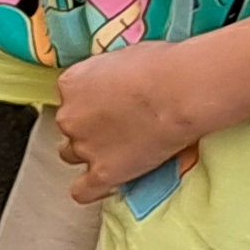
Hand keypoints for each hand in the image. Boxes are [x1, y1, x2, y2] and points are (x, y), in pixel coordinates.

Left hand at [52, 41, 211, 194]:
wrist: (180, 92)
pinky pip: (83, 191)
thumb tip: (114, 82)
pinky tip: (104, 185)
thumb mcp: (123, 57)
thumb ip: (107, 75)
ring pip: (71, 156)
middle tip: (118, 124)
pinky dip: (90, 190)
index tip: (110, 101)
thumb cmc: (162, 67)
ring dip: (89, 153)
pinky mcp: (103, 173)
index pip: (71, 97)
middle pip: (69, 126)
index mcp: (72, 84)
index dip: (92, 100)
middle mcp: (70, 117)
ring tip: (115, 150)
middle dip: (89, 126)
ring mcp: (84, 148)